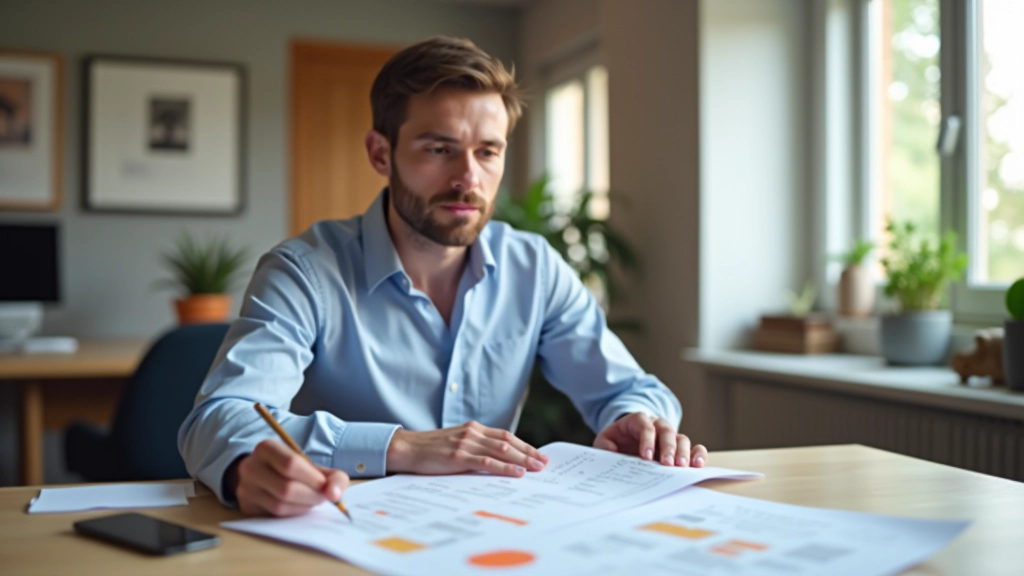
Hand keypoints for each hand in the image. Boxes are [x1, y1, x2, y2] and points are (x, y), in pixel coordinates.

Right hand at [229, 439, 349, 516]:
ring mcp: (245, 488)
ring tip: (310, 500)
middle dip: (310, 496)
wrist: (266, 475)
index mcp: (266, 448)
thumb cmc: (295, 470)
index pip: (291, 464)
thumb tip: (335, 495)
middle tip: (321, 497)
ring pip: (279, 505)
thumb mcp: (314, 466)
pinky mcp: (245, 506)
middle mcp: (250, 467)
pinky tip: (298, 506)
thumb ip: (334, 477)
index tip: (324, 485)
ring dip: (302, 507)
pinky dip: (292, 513)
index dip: (312, 479)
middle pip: (286, 488)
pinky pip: (273, 516)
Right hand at [386, 421, 548, 476]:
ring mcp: (466, 444)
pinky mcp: (459, 457)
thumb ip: (474, 447)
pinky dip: (505, 467)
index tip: (539, 455)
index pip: (506, 436)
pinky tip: (517, 473)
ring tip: (537, 468)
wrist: (406, 448)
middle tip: (545, 463)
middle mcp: (473, 432)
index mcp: (473, 428)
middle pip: (509, 442)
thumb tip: (496, 459)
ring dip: (522, 460)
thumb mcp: (456, 443)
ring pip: (502, 450)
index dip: (525, 445)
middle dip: (529, 453)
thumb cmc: (430, 449)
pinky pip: (487, 462)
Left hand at [594, 412, 707, 467]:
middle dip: (667, 447)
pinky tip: (697, 465)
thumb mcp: (605, 440)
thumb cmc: (617, 441)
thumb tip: (611, 452)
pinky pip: (693, 447)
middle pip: (666, 430)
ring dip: (683, 452)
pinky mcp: (679, 448)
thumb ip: (604, 445)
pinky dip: (698, 454)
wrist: (626, 440)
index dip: (647, 439)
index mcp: (638, 420)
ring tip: (682, 467)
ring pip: (681, 438)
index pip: (645, 425)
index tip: (645, 457)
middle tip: (667, 463)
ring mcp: (670, 436)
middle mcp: (657, 425)